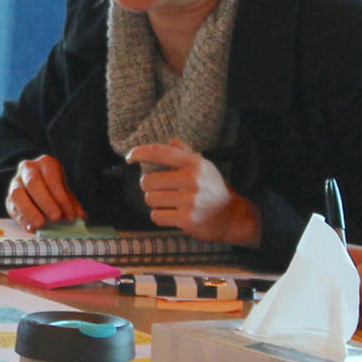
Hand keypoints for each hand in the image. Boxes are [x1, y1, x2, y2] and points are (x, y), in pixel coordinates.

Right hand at [4, 154, 84, 230]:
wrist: (39, 191)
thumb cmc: (55, 191)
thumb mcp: (66, 194)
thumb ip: (72, 205)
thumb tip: (80, 217)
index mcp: (45, 163)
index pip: (52, 178)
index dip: (61, 197)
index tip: (70, 214)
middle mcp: (27, 169)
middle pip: (33, 183)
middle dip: (45, 202)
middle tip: (56, 218)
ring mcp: (15, 183)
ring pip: (18, 194)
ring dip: (30, 211)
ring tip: (41, 225)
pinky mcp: (9, 200)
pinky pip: (13, 209)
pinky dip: (23, 220)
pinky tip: (32, 229)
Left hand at [126, 142, 259, 245]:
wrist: (232, 216)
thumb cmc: (213, 188)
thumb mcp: (203, 167)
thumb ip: (185, 153)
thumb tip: (170, 142)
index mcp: (194, 163)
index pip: (159, 152)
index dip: (139, 152)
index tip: (129, 157)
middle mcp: (192, 179)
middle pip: (147, 181)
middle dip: (150, 187)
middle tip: (162, 191)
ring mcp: (190, 200)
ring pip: (150, 200)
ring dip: (156, 203)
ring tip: (171, 203)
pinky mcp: (187, 219)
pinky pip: (156, 216)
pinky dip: (161, 217)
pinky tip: (174, 215)